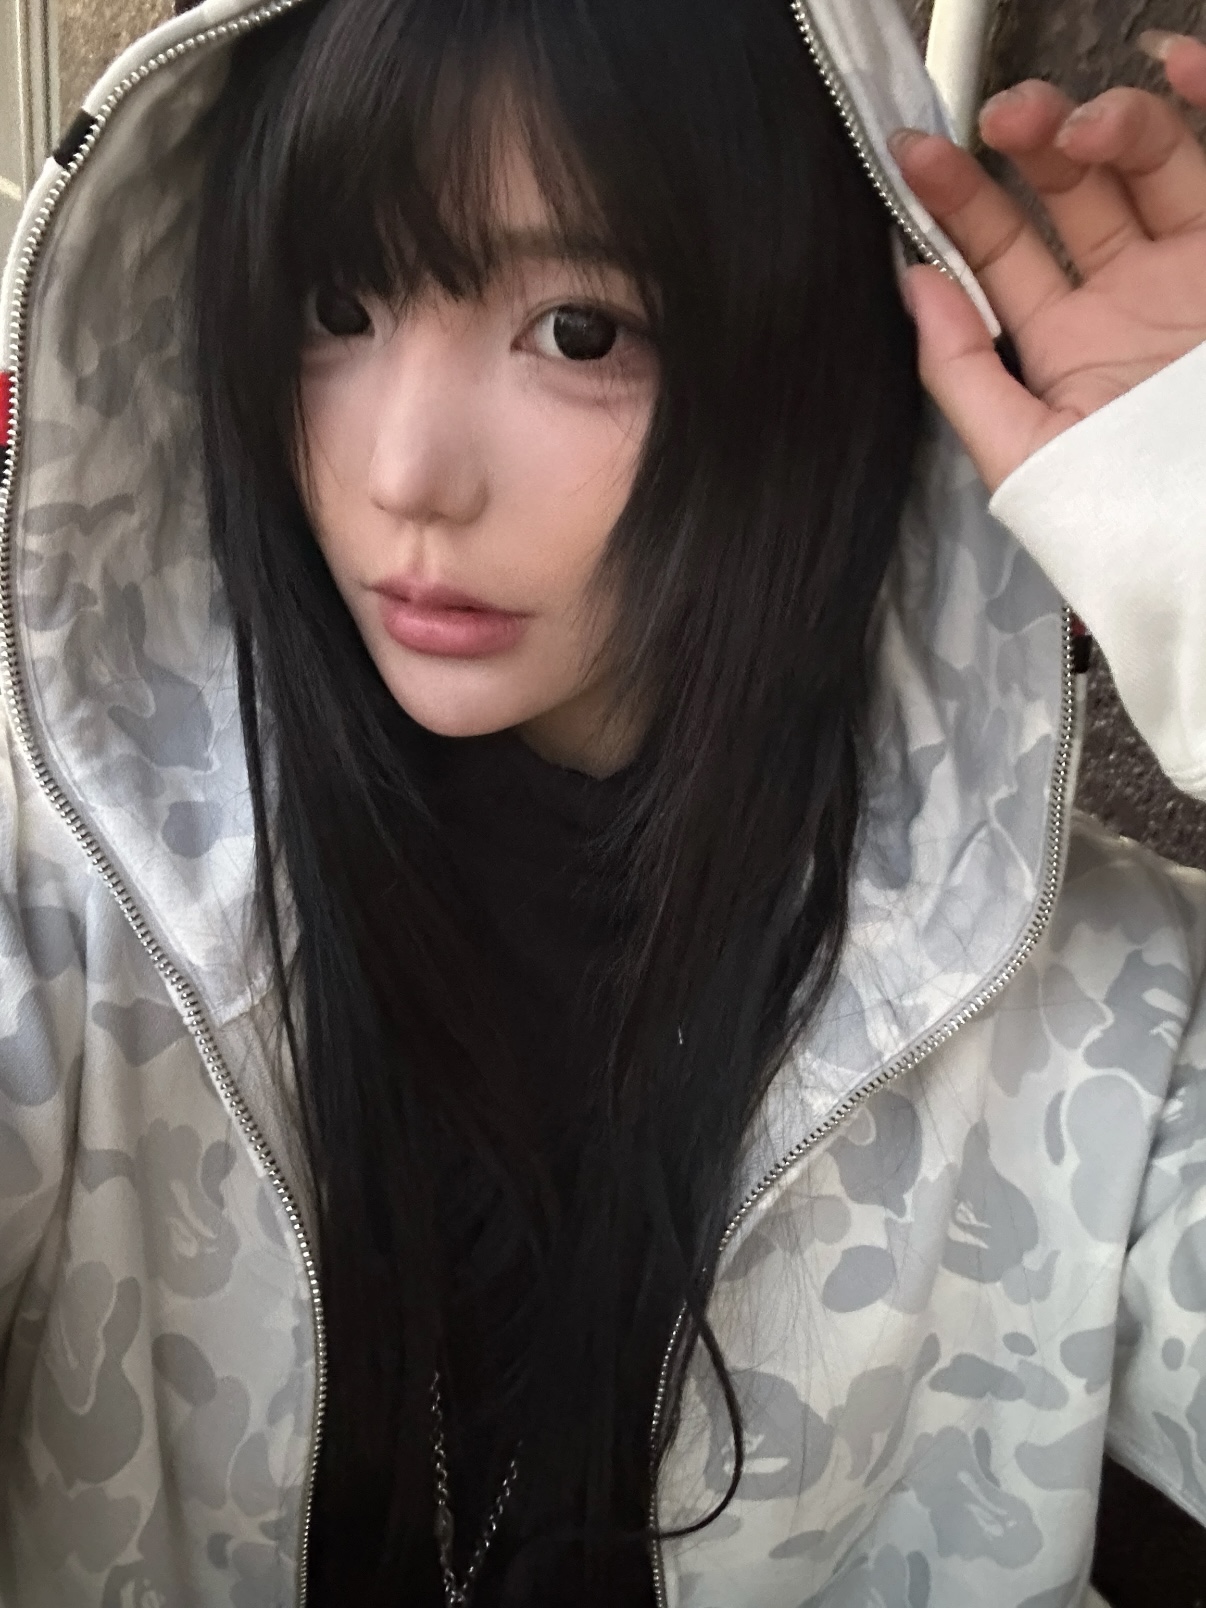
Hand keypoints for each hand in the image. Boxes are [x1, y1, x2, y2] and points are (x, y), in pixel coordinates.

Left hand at [892, 31, 1205, 492]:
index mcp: (1064, 341)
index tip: (914, 156)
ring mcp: (1191, 270)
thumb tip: (910, 282)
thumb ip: (961, 371)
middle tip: (1003, 122)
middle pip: (1072, 188)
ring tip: (1077, 127)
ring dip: (1109, 121)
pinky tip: (1177, 63)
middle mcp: (1128, 294)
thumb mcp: (1023, 451)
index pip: (1002, 251)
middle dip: (1030, 143)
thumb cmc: (1120, 513)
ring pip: (1150, 162)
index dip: (958, 199)